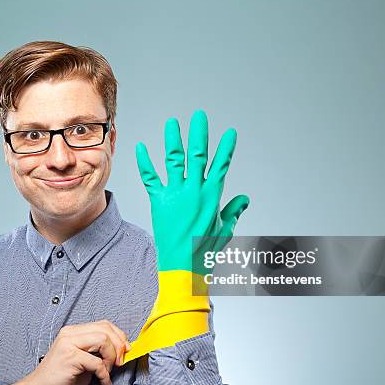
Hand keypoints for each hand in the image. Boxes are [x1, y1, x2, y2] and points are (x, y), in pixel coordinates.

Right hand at [0, 320, 129, 384]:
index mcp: (74, 331)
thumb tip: (121, 349)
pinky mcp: (69, 358)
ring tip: (108, 372)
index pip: (104, 324)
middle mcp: (70, 334)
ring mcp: (68, 344)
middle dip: (119, 346)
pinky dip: (105, 375)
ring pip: (103, 340)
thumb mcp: (83, 359)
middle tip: (120, 362)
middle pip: (105, 329)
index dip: (119, 336)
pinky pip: (97, 363)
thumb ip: (97, 351)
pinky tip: (103, 383)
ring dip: (111, 358)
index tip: (126, 350)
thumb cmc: (60, 378)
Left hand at [123, 110, 248, 362]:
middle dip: (199, 134)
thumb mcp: (225, 230)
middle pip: (198, 156)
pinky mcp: (159, 202)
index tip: (229, 133)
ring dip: (173, 140)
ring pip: (175, 160)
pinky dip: (144, 162)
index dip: (226, 148)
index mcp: (212, 196)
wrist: (184, 268)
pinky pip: (150, 178)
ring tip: (172, 123)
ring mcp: (176, 195)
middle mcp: (194, 191)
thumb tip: (245, 199)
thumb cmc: (206, 252)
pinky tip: (139, 147)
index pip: (221, 165)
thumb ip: (234, 211)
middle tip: (199, 116)